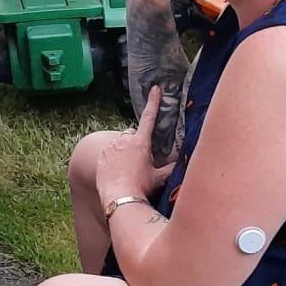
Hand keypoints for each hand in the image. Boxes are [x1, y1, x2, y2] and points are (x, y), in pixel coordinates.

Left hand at [95, 87, 174, 204]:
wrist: (119, 197)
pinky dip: (113, 157)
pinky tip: (118, 170)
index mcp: (141, 142)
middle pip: (133, 135)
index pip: (149, 118)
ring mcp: (110, 147)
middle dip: (137, 143)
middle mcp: (124, 140)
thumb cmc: (141, 187)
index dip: (154, 102)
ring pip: (120, 143)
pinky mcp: (101, 155)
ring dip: (124, 150)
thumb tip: (184, 162)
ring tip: (128, 168)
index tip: (156, 89)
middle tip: (140, 161)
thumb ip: (172, 168)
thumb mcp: (160, 177)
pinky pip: (109, 151)